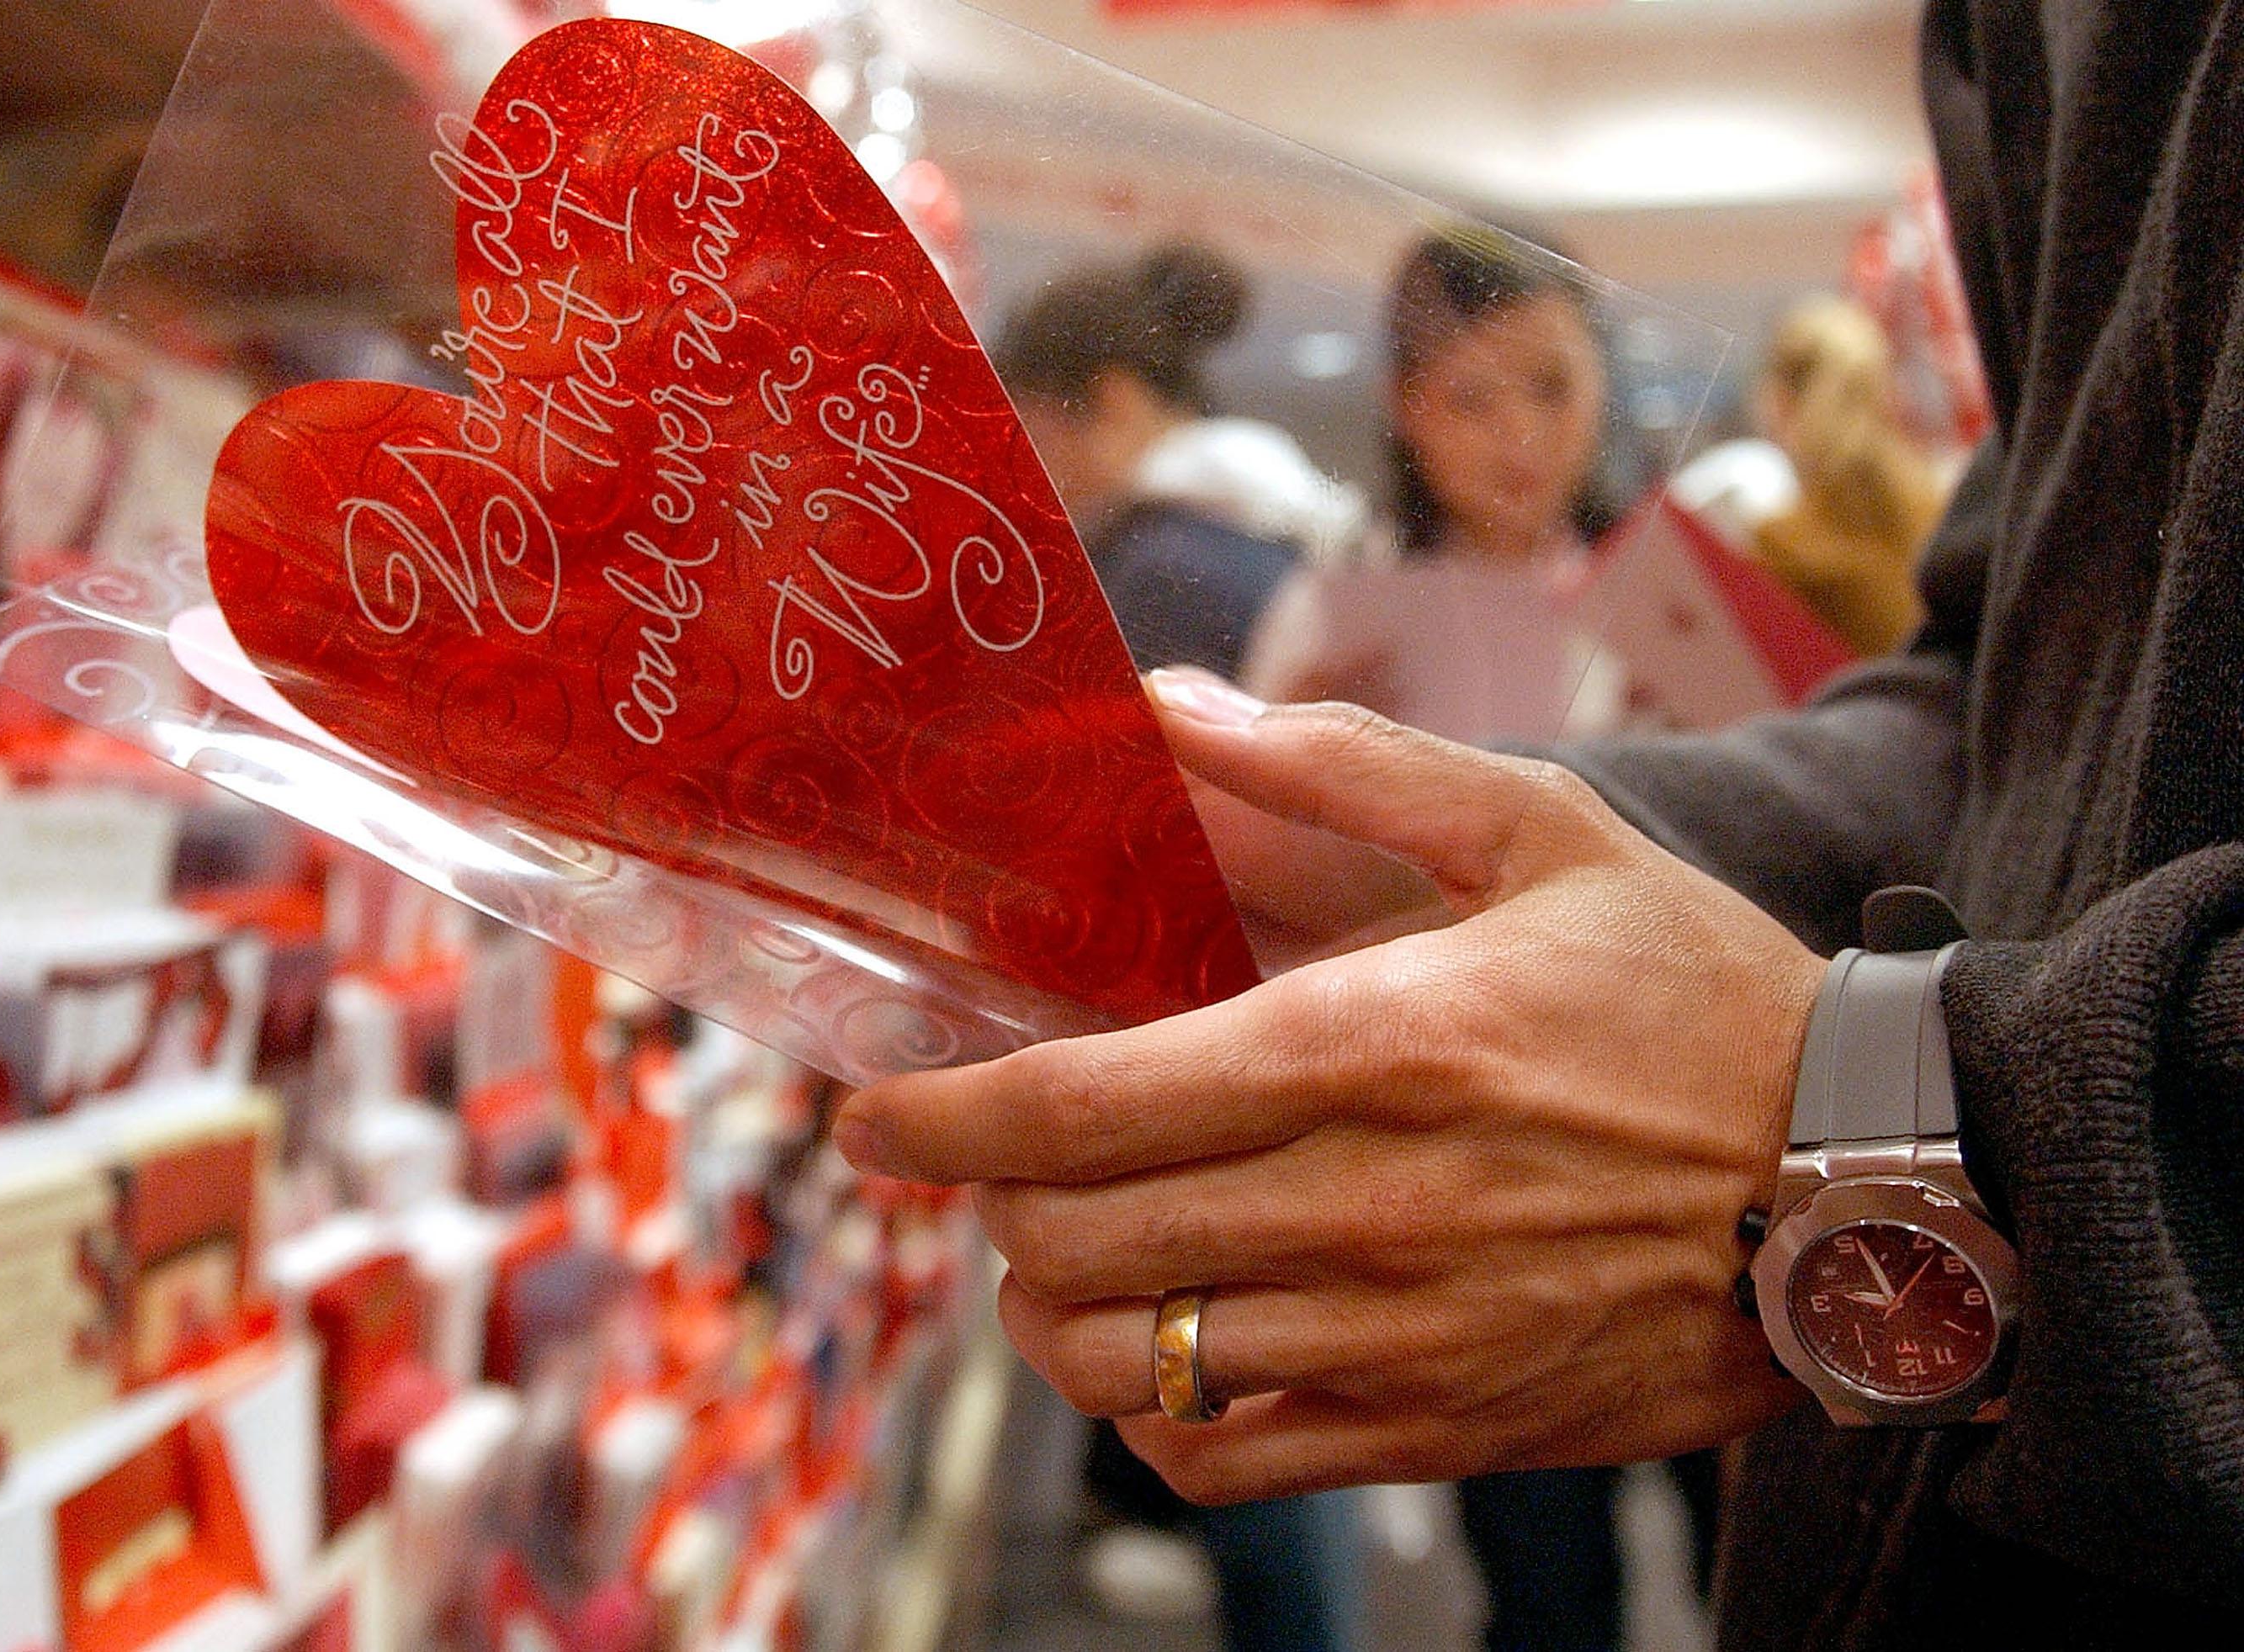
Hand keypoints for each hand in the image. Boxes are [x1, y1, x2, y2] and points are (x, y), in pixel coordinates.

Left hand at [835, 679, 1824, 1502]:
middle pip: (1072, 1242)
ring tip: (1061, 1256)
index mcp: (1370, 1046)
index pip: (1077, 1108)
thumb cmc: (1693, 998)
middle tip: (990, 1163)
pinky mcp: (1439, 1431)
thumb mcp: (1540, 833)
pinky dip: (1153, 1421)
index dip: (938, 1119)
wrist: (1871, 1185)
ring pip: (1126, 1367)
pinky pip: (1226, 1462)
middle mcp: (1364, 1207)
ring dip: (1050, 1313)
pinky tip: (1168, 1352)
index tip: (871, 1113)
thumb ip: (1339, 770)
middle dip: (988, 1205)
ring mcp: (1399, 1339)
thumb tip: (1162, 710)